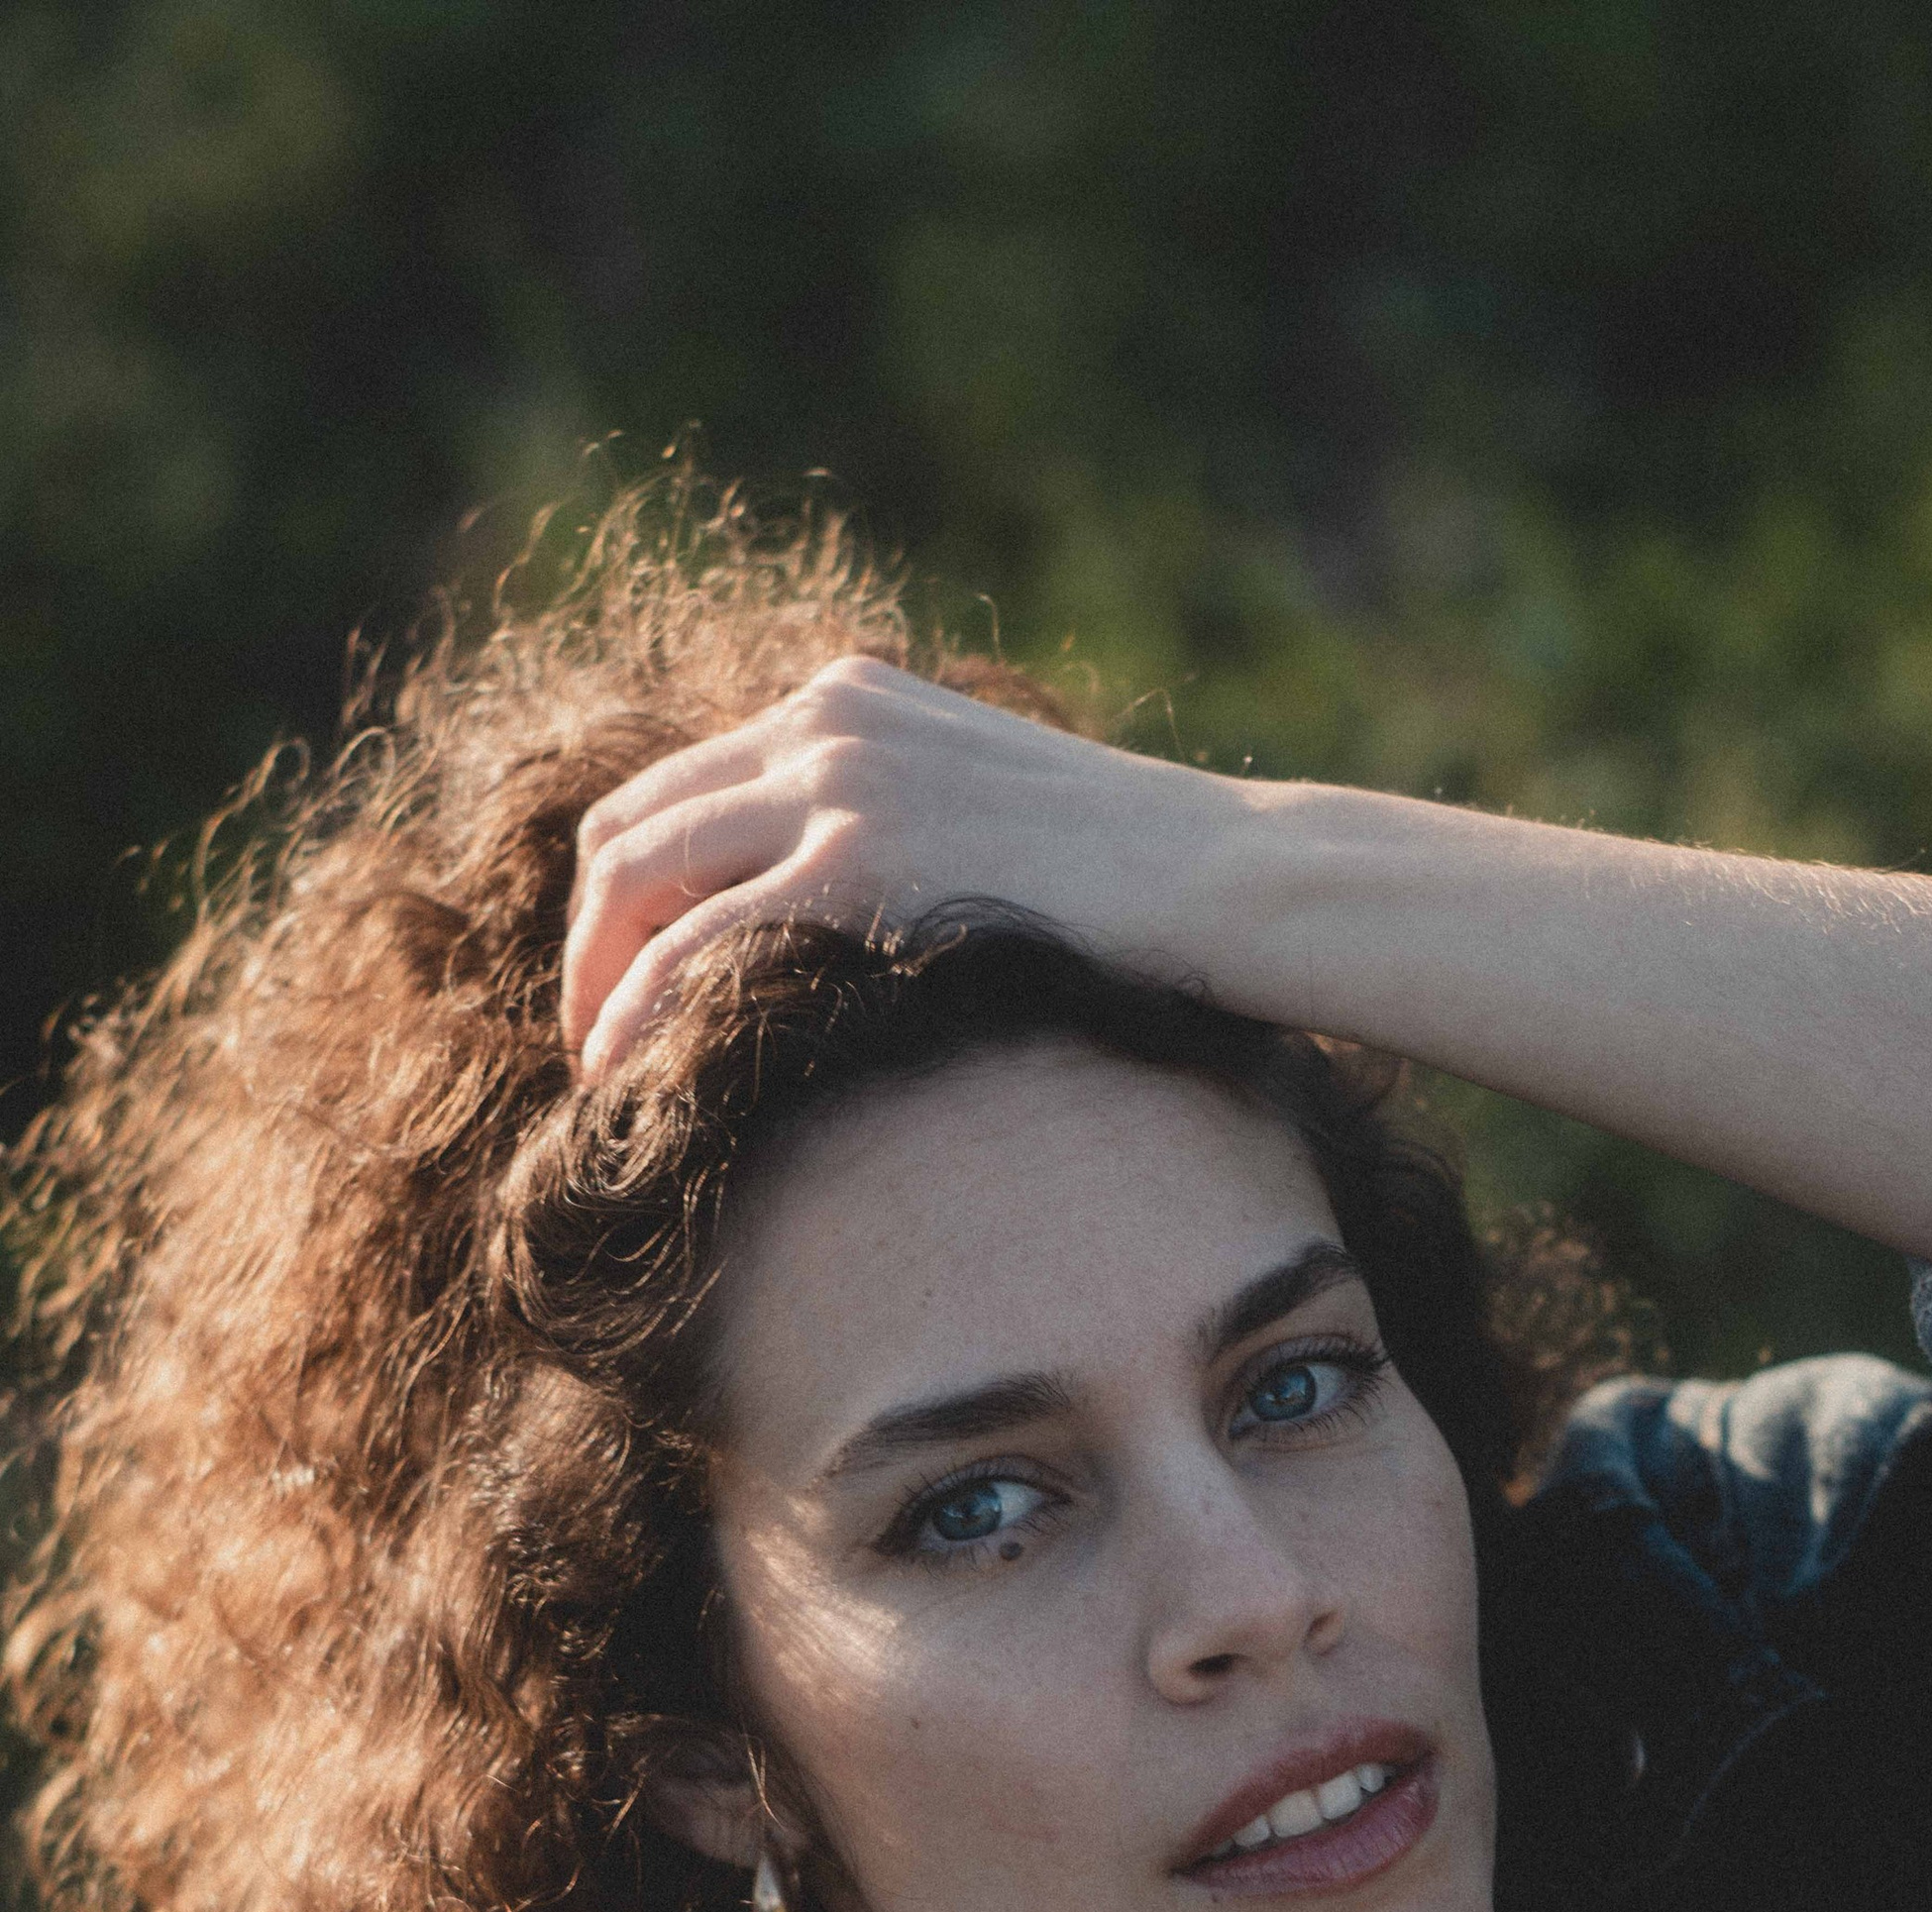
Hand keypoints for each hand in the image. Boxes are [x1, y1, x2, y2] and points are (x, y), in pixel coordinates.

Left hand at [561, 657, 1230, 1075]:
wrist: (1221, 880)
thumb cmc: (1135, 888)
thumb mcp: (988, 826)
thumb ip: (899, 840)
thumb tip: (839, 934)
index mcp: (850, 700)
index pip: (685, 787)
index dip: (630, 891)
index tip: (624, 979)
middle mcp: (825, 718)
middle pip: (634, 822)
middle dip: (592, 935)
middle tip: (591, 1033)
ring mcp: (837, 780)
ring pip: (636, 870)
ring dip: (593, 974)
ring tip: (594, 1067)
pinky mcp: (854, 859)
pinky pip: (690, 938)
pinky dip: (633, 1006)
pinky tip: (619, 1072)